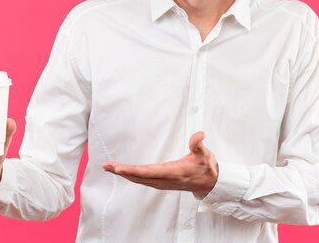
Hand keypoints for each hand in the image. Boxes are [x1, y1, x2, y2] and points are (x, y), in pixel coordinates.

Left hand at [102, 131, 218, 197]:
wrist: (211, 183)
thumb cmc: (206, 168)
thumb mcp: (205, 154)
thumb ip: (198, 144)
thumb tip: (198, 135)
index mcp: (173, 172)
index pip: (149, 172)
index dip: (133, 170)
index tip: (119, 168)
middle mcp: (165, 180)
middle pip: (139, 177)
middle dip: (122, 171)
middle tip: (106, 166)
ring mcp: (162, 183)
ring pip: (139, 180)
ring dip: (124, 174)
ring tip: (110, 168)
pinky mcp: (162, 183)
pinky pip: (143, 180)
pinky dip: (132, 176)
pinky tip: (125, 173)